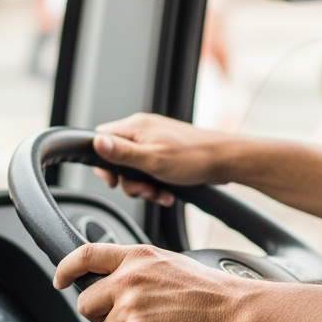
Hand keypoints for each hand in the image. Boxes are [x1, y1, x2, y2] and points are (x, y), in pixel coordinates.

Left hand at [53, 242, 245, 321]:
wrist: (235, 310)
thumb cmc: (212, 291)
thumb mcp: (170, 265)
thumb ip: (139, 270)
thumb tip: (117, 285)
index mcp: (138, 256)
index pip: (87, 255)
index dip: (67, 268)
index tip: (60, 280)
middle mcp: (130, 277)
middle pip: (87, 303)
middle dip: (103, 317)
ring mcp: (132, 304)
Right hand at [92, 113, 229, 205]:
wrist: (226, 161)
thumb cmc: (193, 158)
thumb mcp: (152, 160)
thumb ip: (122, 153)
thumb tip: (95, 143)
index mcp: (136, 127)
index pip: (101, 139)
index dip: (103, 163)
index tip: (114, 181)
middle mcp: (143, 131)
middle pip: (118, 159)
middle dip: (129, 181)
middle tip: (145, 190)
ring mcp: (156, 142)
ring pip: (135, 169)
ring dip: (145, 186)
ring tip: (159, 193)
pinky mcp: (167, 153)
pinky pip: (151, 171)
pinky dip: (157, 185)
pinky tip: (167, 193)